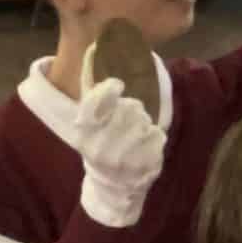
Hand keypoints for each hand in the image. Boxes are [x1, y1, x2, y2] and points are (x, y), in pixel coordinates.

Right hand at [76, 73, 165, 229]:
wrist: (113, 189)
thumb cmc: (100, 149)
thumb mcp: (88, 128)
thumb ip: (92, 96)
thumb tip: (96, 53)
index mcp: (84, 136)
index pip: (96, 101)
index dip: (110, 88)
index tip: (118, 85)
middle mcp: (101, 148)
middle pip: (127, 107)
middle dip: (131, 107)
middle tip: (129, 117)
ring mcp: (124, 159)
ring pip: (143, 120)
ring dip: (143, 121)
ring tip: (137, 131)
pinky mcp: (145, 165)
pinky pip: (157, 134)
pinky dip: (155, 134)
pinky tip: (147, 143)